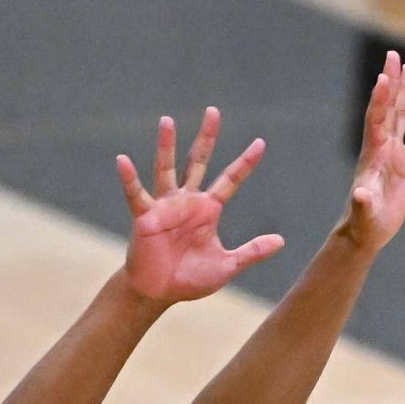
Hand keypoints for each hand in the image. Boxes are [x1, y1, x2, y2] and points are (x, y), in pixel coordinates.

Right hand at [115, 109, 285, 304]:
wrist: (160, 292)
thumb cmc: (190, 278)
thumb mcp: (228, 265)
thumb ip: (252, 251)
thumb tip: (281, 241)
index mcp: (208, 210)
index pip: (230, 179)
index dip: (245, 162)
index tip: (261, 143)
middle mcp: (187, 201)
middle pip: (199, 161)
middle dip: (207, 138)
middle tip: (214, 111)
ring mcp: (165, 206)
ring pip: (166, 169)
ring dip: (166, 146)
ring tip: (167, 120)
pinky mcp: (145, 216)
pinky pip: (136, 194)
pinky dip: (129, 178)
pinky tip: (122, 160)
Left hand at [336, 51, 404, 254]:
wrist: (365, 233)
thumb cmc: (364, 224)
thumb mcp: (364, 214)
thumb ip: (363, 203)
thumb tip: (361, 194)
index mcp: (373, 154)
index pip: (376, 119)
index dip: (379, 99)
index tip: (384, 76)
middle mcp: (382, 148)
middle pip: (387, 108)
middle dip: (391, 81)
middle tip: (394, 55)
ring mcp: (394, 156)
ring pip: (401, 118)